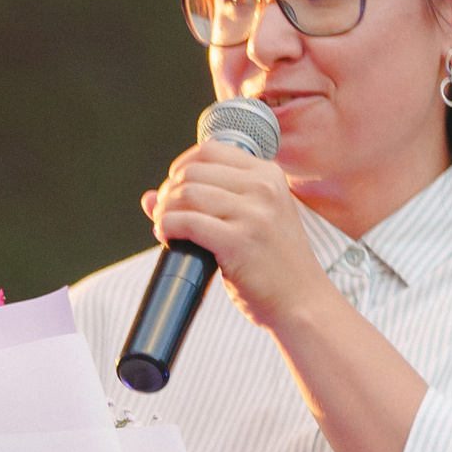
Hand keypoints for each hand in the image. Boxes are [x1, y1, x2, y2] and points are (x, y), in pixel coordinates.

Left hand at [141, 140, 336, 339]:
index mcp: (269, 175)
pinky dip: (167, 228)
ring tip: (165, 228)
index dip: (182, 167)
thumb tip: (149, 197)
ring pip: (186, 194)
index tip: (174, 190)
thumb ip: (207, 200)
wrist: (302, 302)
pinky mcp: (238, 241)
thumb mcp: (252, 220)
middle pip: (193, 172)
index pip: (210, 150)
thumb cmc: (274, 265)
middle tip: (166, 215)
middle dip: (169, 192)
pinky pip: (186, 222)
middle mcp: (263, 188)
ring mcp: (253, 214)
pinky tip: (167, 238)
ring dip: (165, 211)